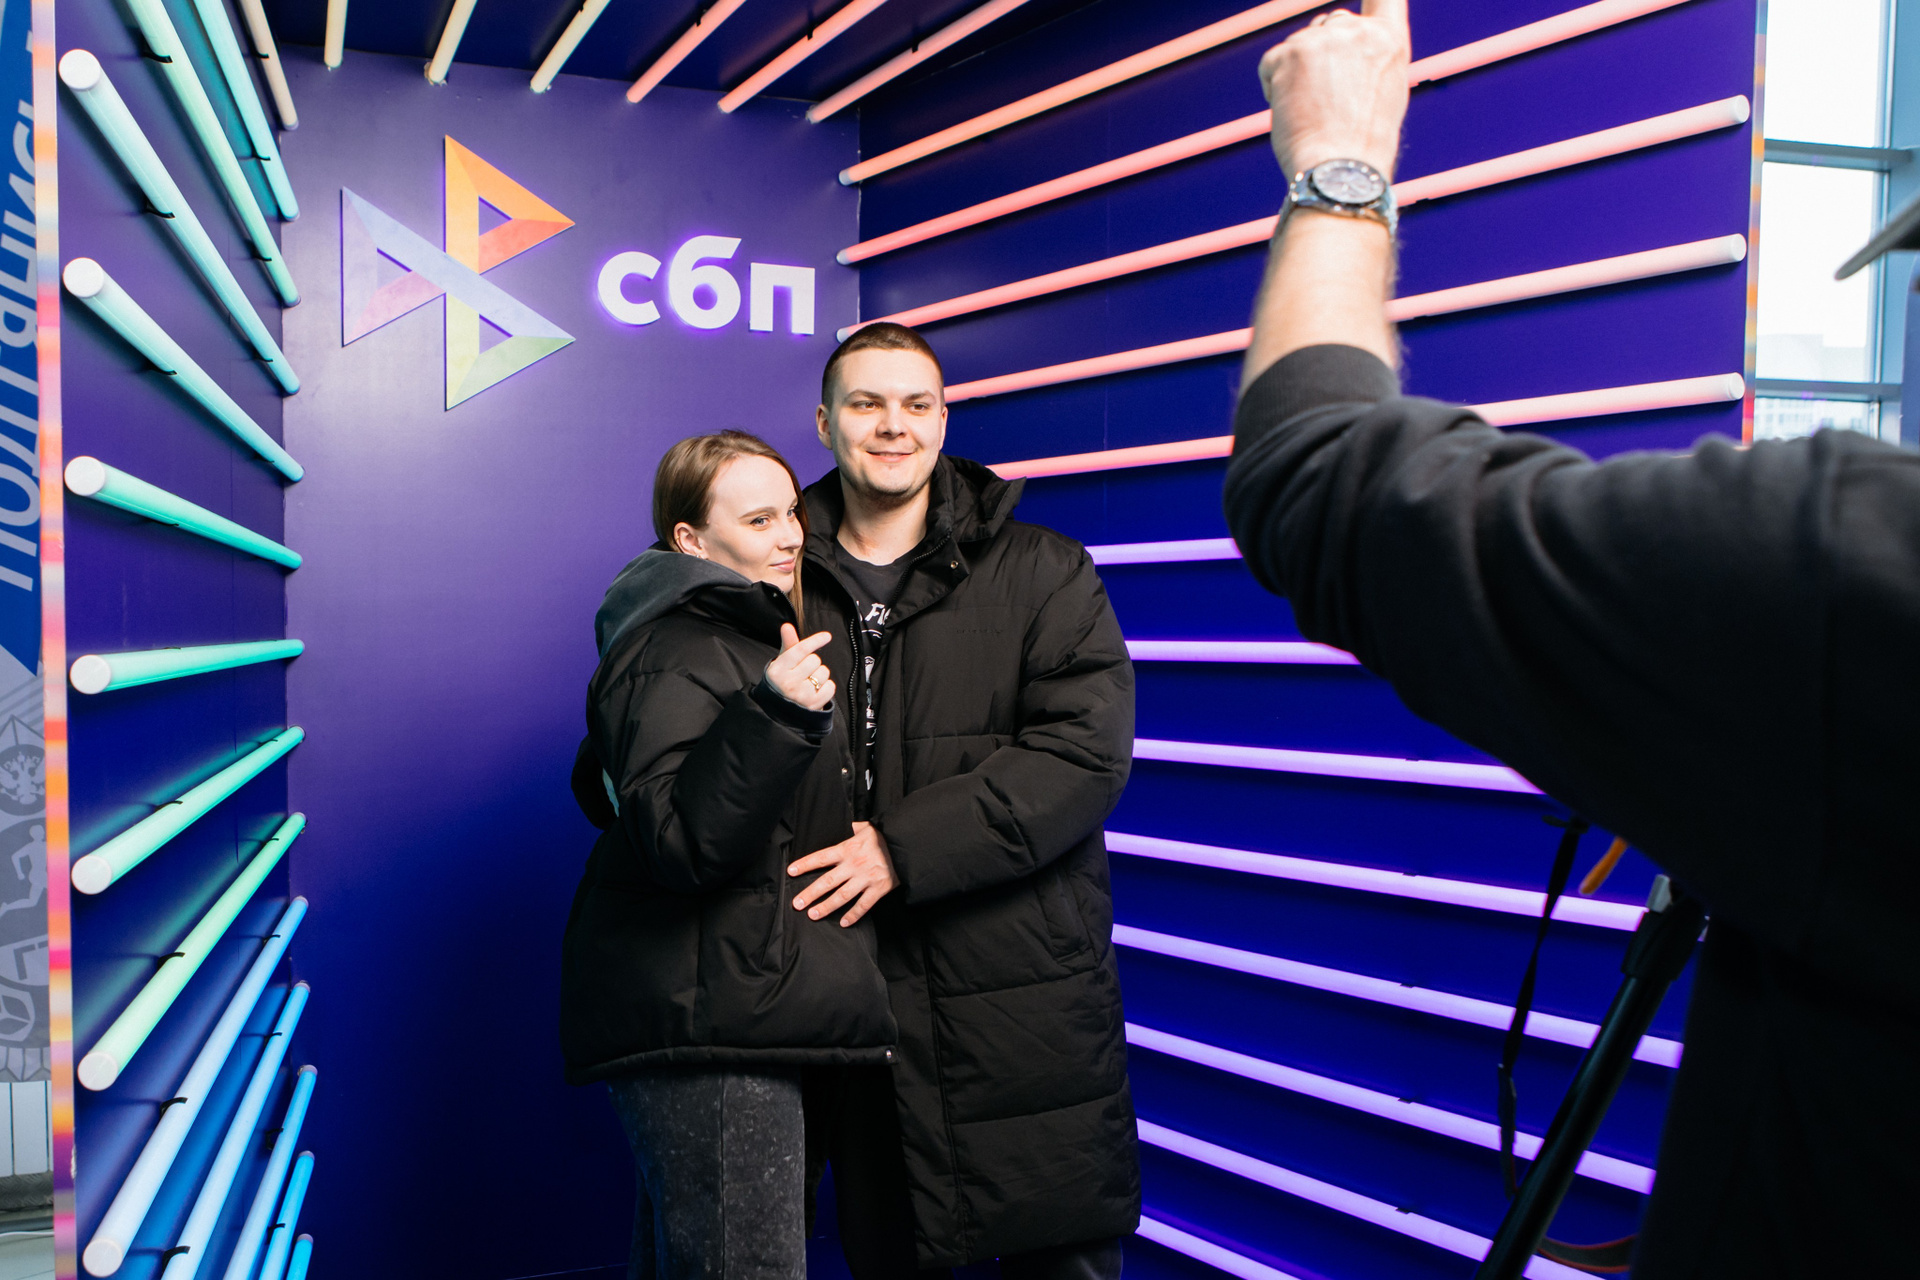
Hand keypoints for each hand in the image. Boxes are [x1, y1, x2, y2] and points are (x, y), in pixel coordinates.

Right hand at [767, 623, 836, 710]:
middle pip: (814, 660)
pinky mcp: (813, 705)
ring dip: (820, 674)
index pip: (800, 650)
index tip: (827, 636)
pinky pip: (830, 686)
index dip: (815, 641)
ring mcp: (801, 696)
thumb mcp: (781, 663)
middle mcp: (788, 684)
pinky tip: (816, 690)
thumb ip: (788, 645)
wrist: (780, 710)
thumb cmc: (783, 680)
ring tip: (808, 682)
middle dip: (812, 663)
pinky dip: (826, 686)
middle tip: (803, 671)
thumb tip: (787, 626)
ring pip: (824, 672)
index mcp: (777, 671)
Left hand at [787, 821, 896, 926]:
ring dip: (826, 906)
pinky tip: (843, 923)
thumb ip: (851, 829)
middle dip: (810, 893)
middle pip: (827, 881)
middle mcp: (854, 865)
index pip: (821, 858)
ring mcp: (866, 878)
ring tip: (813, 914)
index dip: (805, 864)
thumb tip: (843, 824)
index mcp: (848, 849)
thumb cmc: (886, 836)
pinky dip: (853, 915)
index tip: (791, 872)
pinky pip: (863, 905)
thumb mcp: (866, 827)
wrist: (908, 844)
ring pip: (842, 896)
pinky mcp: (879, 888)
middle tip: (797, 904)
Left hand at [1258, 0, 1409, 178]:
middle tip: (1326, 101)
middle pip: (1331, 25)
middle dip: (1322, 54)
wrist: (1341, 170)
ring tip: (1313, 114)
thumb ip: (1365, 58)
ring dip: (1297, 75)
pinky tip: (1292, 113)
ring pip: (1298, 47)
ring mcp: (1322, 39)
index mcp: (1389, 40)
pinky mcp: (1288, 53)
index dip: (1373, 0)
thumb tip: (1331, 42)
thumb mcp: (1383, 92)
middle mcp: (1357, 30)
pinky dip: (1274, 88)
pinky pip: (1271, 63)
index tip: (1360, 9)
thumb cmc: (1362, 146)